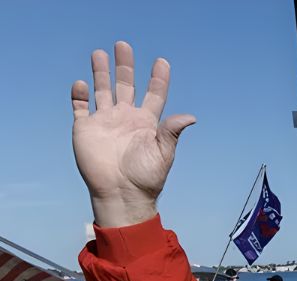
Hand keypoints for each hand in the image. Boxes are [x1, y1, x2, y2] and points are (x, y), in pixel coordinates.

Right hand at [71, 41, 194, 227]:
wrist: (121, 194)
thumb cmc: (146, 177)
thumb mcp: (163, 152)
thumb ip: (172, 131)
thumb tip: (191, 117)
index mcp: (146, 123)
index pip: (154, 95)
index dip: (158, 79)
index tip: (162, 62)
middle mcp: (125, 118)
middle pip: (125, 85)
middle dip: (125, 66)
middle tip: (123, 46)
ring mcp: (105, 122)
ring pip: (101, 90)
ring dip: (100, 72)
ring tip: (100, 53)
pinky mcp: (85, 128)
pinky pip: (80, 107)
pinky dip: (79, 94)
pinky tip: (82, 83)